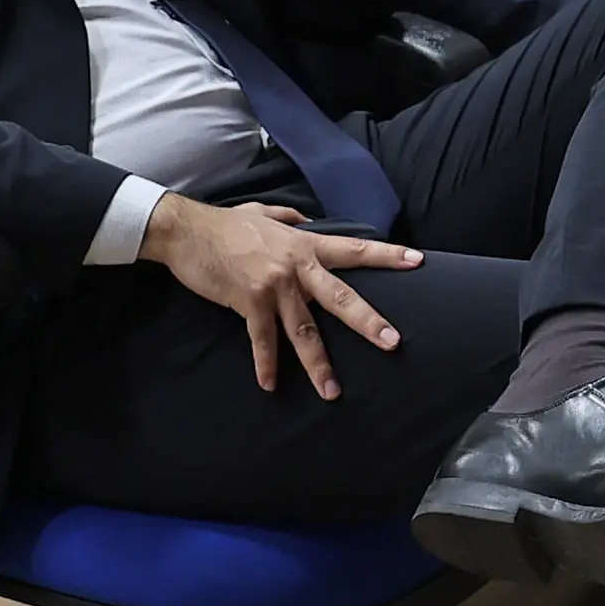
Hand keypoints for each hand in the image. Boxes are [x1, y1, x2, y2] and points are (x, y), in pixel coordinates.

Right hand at [141, 193, 419, 396]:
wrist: (187, 231)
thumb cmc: (224, 224)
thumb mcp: (264, 213)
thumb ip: (290, 220)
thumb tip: (308, 222)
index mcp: (305, 245)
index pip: (354, 249)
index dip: (387, 255)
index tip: (417, 261)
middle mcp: (296, 266)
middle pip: (340, 297)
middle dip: (367, 322)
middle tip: (392, 342)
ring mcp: (274, 285)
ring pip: (303, 330)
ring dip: (318, 363)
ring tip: (332, 391)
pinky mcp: (249, 301)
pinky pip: (263, 339)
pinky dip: (266, 363)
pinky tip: (269, 384)